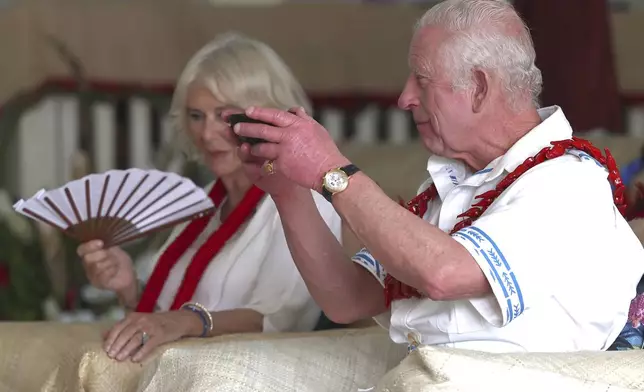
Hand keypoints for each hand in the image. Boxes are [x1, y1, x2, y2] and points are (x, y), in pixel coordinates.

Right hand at [77, 240, 135, 298]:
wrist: (129, 275)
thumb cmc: (120, 261)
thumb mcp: (115, 249)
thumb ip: (106, 244)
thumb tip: (101, 240)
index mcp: (90, 254)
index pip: (81, 249)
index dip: (89, 246)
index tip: (101, 243)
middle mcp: (88, 264)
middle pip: (88, 258)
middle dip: (103, 255)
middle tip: (113, 256)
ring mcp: (91, 275)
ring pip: (97, 266)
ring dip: (110, 263)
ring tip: (116, 264)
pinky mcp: (97, 283)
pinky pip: (102, 276)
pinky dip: (112, 271)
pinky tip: (115, 271)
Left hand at [103, 310, 198, 361]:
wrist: (178, 320)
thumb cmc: (155, 322)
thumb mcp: (138, 321)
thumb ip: (122, 327)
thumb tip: (103, 335)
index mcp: (134, 316)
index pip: (118, 328)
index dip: (111, 339)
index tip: (106, 349)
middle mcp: (141, 320)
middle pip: (125, 334)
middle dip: (117, 346)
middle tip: (112, 356)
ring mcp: (151, 327)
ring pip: (135, 339)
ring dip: (126, 350)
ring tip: (120, 359)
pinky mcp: (160, 334)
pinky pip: (148, 344)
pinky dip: (141, 353)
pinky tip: (135, 359)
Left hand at [234, 106, 350, 192]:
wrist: (330, 172)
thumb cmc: (326, 152)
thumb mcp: (317, 129)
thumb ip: (304, 119)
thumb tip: (295, 109)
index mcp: (299, 124)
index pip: (275, 115)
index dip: (260, 112)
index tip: (249, 111)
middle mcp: (290, 134)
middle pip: (263, 128)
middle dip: (248, 127)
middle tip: (237, 127)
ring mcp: (285, 149)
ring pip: (261, 146)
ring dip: (251, 147)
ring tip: (245, 147)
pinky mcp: (282, 163)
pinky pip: (266, 162)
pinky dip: (260, 162)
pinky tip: (256, 163)